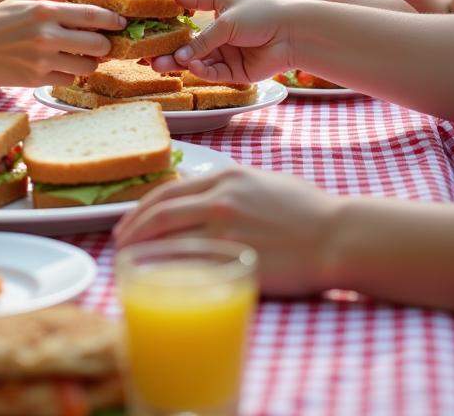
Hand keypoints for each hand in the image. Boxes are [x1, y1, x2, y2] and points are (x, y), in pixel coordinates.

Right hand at [0, 0, 124, 86]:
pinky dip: (72, 73)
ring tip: (88, 55)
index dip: (113, 21)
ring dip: (92, 62)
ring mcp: (41, 60)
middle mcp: (46, 36)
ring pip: (86, 66)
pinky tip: (67, 65)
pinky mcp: (35, 79)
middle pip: (97, 45)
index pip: (92, 16)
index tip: (121, 22)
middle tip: (107, 42)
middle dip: (107, 45)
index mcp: (45, 11)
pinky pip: (69, 79)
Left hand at [113, 167, 338, 296]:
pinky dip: (166, 269)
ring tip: (129, 263)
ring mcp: (224, 225)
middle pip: (158, 212)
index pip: (167, 190)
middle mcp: (218, 196)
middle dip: (131, 229)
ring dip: (141, 250)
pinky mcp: (233, 254)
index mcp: (224, 176)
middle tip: (118, 244)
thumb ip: (231, 188)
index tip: (127, 223)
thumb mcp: (263, 183)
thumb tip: (206, 199)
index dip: (141, 208)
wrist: (336, 235)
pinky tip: (157, 278)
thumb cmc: (307, 211)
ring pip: (167, 237)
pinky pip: (188, 261)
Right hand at [149, 0, 292, 82]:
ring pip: (198, 61)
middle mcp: (220, 33)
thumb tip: (175, 19)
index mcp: (217, 11)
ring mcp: (227, 53)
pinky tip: (193, 66)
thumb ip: (201, 31)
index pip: (188, 18)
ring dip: (180, 63)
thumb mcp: (225, 16)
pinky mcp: (235, 72)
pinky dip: (201, 70)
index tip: (148, 31)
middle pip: (189, 45)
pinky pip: (213, 73)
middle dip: (169, 51)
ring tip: (162, 65)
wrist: (292, 33)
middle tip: (148, 58)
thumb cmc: (261, 13)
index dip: (170, 25)